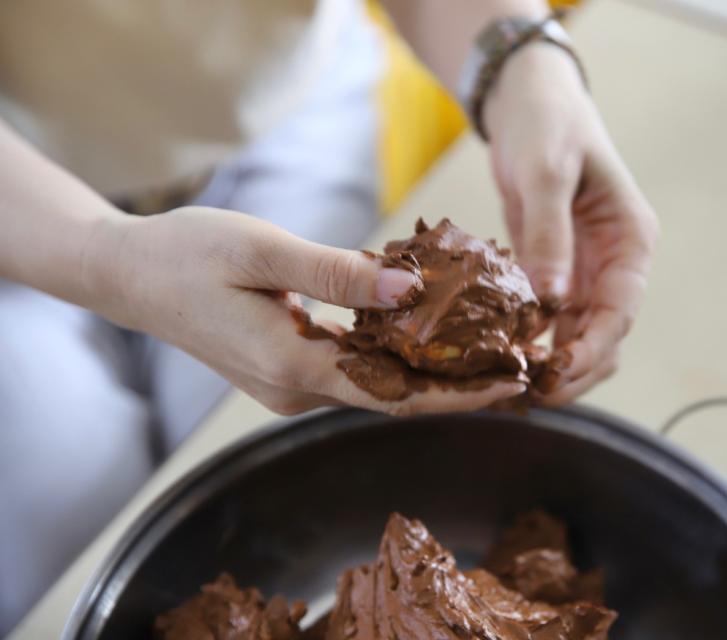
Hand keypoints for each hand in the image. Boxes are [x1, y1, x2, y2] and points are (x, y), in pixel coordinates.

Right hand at [85, 207, 525, 415]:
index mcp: (293, 366)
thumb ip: (338, 275)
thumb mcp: (263, 249)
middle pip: (394, 397)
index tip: (513, 381)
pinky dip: (391, 356)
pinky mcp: (284, 371)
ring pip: (374, 385)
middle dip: (457, 384)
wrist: (129, 276)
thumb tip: (410, 290)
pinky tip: (421, 330)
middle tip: (516, 360)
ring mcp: (287, 386)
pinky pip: (352, 370)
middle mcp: (294, 389)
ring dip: (427, 370)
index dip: (460, 394)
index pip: (397, 395)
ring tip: (485, 344)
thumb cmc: (188, 254)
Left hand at [485, 44, 659, 405]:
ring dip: (550, 364)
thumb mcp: (546, 173)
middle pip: (604, 336)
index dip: (593, 350)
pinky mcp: (554, 272)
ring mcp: (585, 271)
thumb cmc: (547, 126)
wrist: (528, 104)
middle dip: (572, 371)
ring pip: (578, 337)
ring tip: (511, 389)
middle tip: (528, 396)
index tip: (557, 375)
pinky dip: (530, 342)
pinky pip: (549, 320)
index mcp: (631, 240)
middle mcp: (615, 264)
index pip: (621, 311)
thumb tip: (552, 303)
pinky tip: (501, 358)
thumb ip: (549, 236)